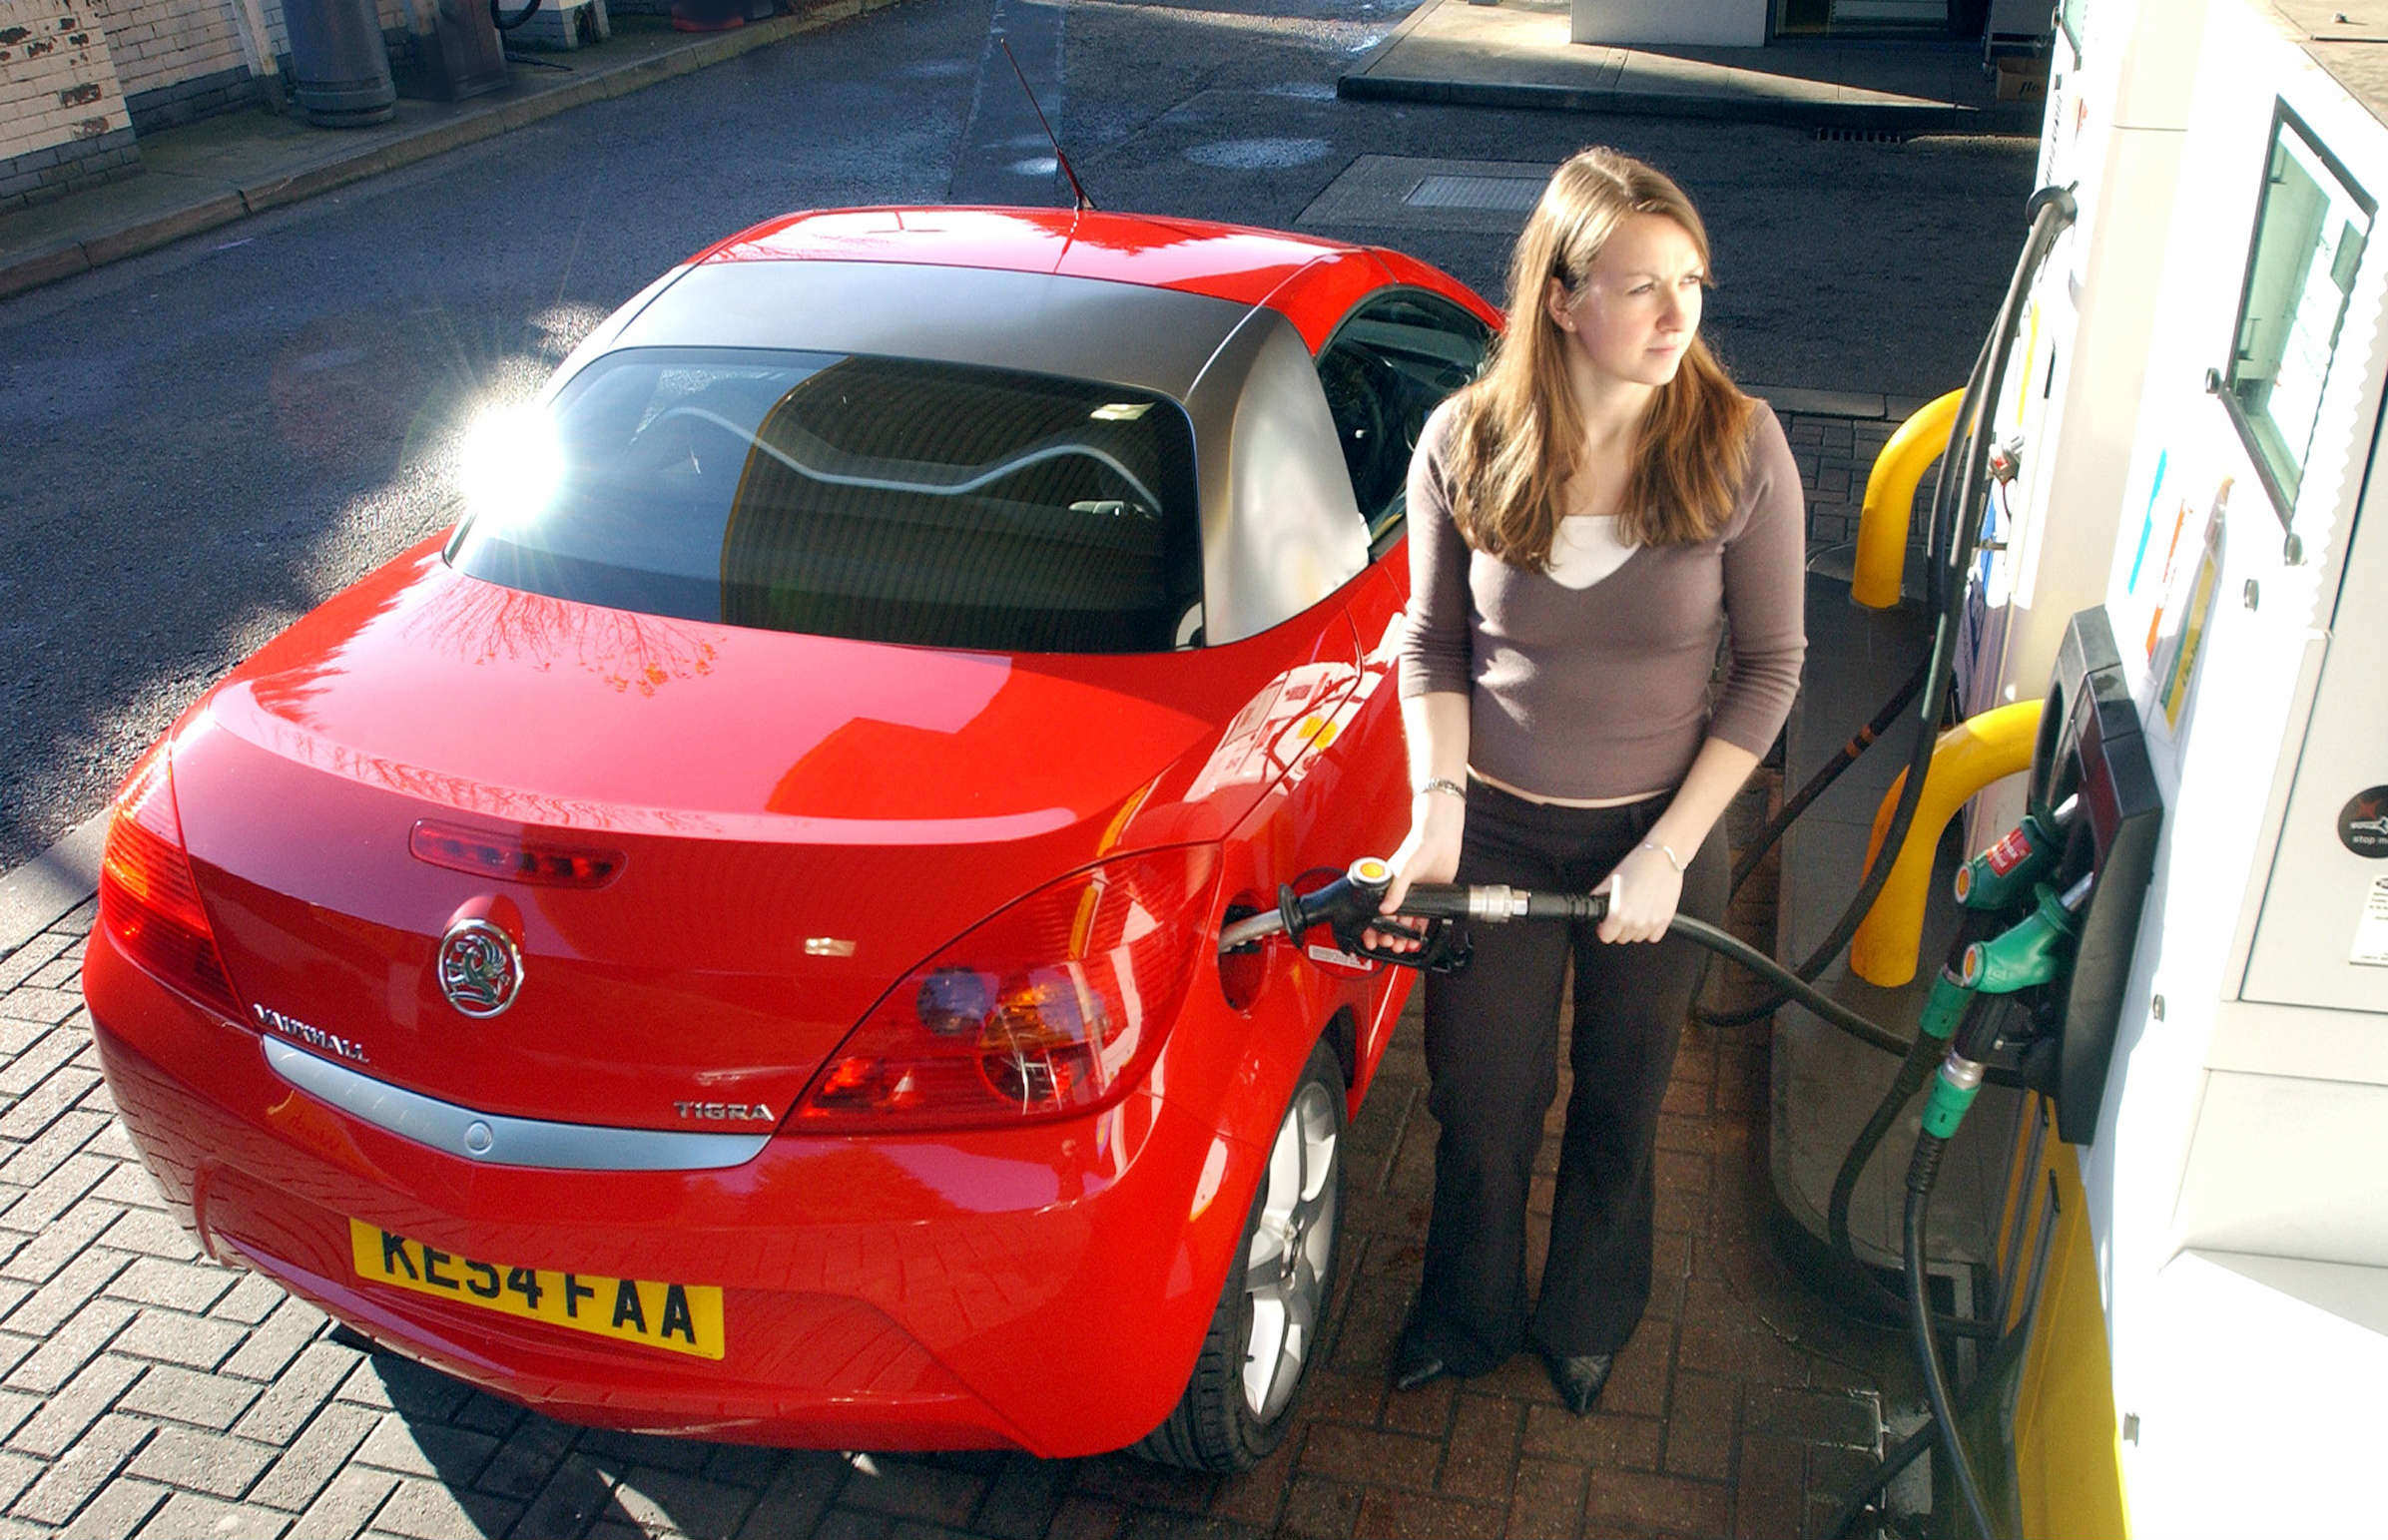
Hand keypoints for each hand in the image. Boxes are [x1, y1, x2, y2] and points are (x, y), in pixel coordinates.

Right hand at [1365, 796, 1462, 952]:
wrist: (1443, 840)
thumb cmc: (1420, 846)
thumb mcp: (1404, 869)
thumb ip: (1396, 890)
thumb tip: (1386, 909)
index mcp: (1386, 883)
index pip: (1373, 909)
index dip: (1369, 926)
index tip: (1369, 939)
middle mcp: (1398, 891)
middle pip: (1388, 920)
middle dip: (1385, 935)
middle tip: (1388, 943)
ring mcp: (1414, 896)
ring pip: (1404, 923)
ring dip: (1401, 936)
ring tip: (1401, 946)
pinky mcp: (1428, 898)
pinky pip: (1421, 920)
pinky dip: (1418, 933)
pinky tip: (1416, 941)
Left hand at [1594, 843, 1681, 943]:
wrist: (1664, 857)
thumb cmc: (1638, 863)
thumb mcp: (1610, 879)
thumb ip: (1598, 896)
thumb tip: (1591, 905)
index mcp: (1618, 913)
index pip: (1606, 936)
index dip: (1603, 928)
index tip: (1605, 922)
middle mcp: (1635, 921)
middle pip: (1621, 938)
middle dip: (1618, 927)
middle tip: (1621, 911)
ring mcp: (1652, 922)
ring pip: (1637, 937)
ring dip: (1634, 928)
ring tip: (1635, 910)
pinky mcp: (1666, 920)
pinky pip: (1654, 936)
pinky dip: (1650, 929)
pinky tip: (1647, 914)